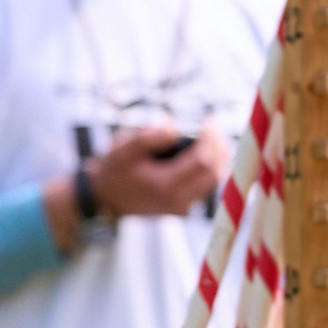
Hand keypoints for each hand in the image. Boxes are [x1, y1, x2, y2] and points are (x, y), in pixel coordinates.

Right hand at [90, 123, 228, 219]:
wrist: (108, 200)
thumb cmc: (114, 171)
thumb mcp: (122, 150)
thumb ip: (147, 138)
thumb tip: (174, 127)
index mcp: (165, 186)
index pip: (202, 162)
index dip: (210, 139)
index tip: (208, 120)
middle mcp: (179, 201)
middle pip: (215, 172)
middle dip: (219, 146)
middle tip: (213, 124)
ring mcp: (183, 207)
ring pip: (215, 180)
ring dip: (219, 156)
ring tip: (213, 134)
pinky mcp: (184, 207)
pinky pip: (207, 185)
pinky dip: (211, 166)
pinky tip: (206, 149)